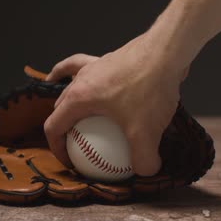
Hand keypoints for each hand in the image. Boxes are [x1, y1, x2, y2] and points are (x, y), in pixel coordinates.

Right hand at [44, 34, 187, 175]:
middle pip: (60, 108)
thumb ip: (144, 159)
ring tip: (72, 115)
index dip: (57, 149)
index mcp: (78, 99)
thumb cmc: (150, 88)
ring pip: (70, 86)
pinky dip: (78, 74)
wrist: (167, 50)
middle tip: (80, 146)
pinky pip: (86, 67)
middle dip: (64, 130)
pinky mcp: (108, 60)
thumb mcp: (146, 132)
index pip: (53, 127)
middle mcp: (80, 81)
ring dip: (69, 102)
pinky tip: (84, 79)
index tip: (72, 163)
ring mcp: (93, 67)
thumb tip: (144, 170)